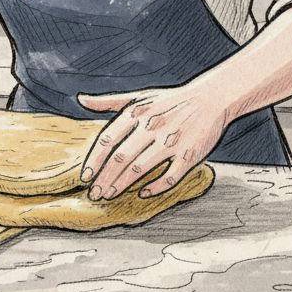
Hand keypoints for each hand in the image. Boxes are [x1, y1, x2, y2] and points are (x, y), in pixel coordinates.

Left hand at [77, 83, 229, 200]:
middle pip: (120, 158)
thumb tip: (81, 99)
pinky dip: (155, 187)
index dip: (94, 161)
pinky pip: (170, 176)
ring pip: (140, 168)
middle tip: (95, 194)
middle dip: (104, 178)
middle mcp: (151, 126)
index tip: (85, 177)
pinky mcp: (189, 155)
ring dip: (122, 184)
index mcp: (136, 113)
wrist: (210, 99)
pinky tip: (142, 194)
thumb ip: (109, 101)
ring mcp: (171, 142)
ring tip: (109, 195)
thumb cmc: (169, 101)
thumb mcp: (139, 97)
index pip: (108, 140)